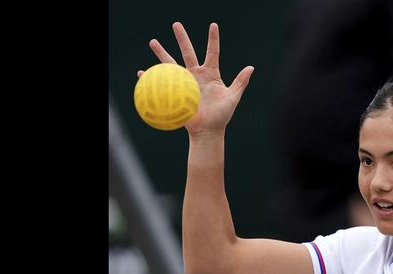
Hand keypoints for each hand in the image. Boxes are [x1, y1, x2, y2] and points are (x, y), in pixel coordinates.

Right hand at [138, 22, 253, 135]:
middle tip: (176, 24)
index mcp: (211, 74)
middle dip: (182, 38)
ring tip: (153, 42)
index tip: (213, 25)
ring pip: (171, 64)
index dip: (213, 39)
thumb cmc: (222, 116)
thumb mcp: (232, 98)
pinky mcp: (176, 93)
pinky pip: (162, 84)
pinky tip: (142, 73)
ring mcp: (185, 83)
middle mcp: (196, 75)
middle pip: (187, 52)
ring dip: (161, 53)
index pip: (212, 52)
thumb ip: (240, 82)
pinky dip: (151, 79)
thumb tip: (251, 67)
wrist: (208, 131)